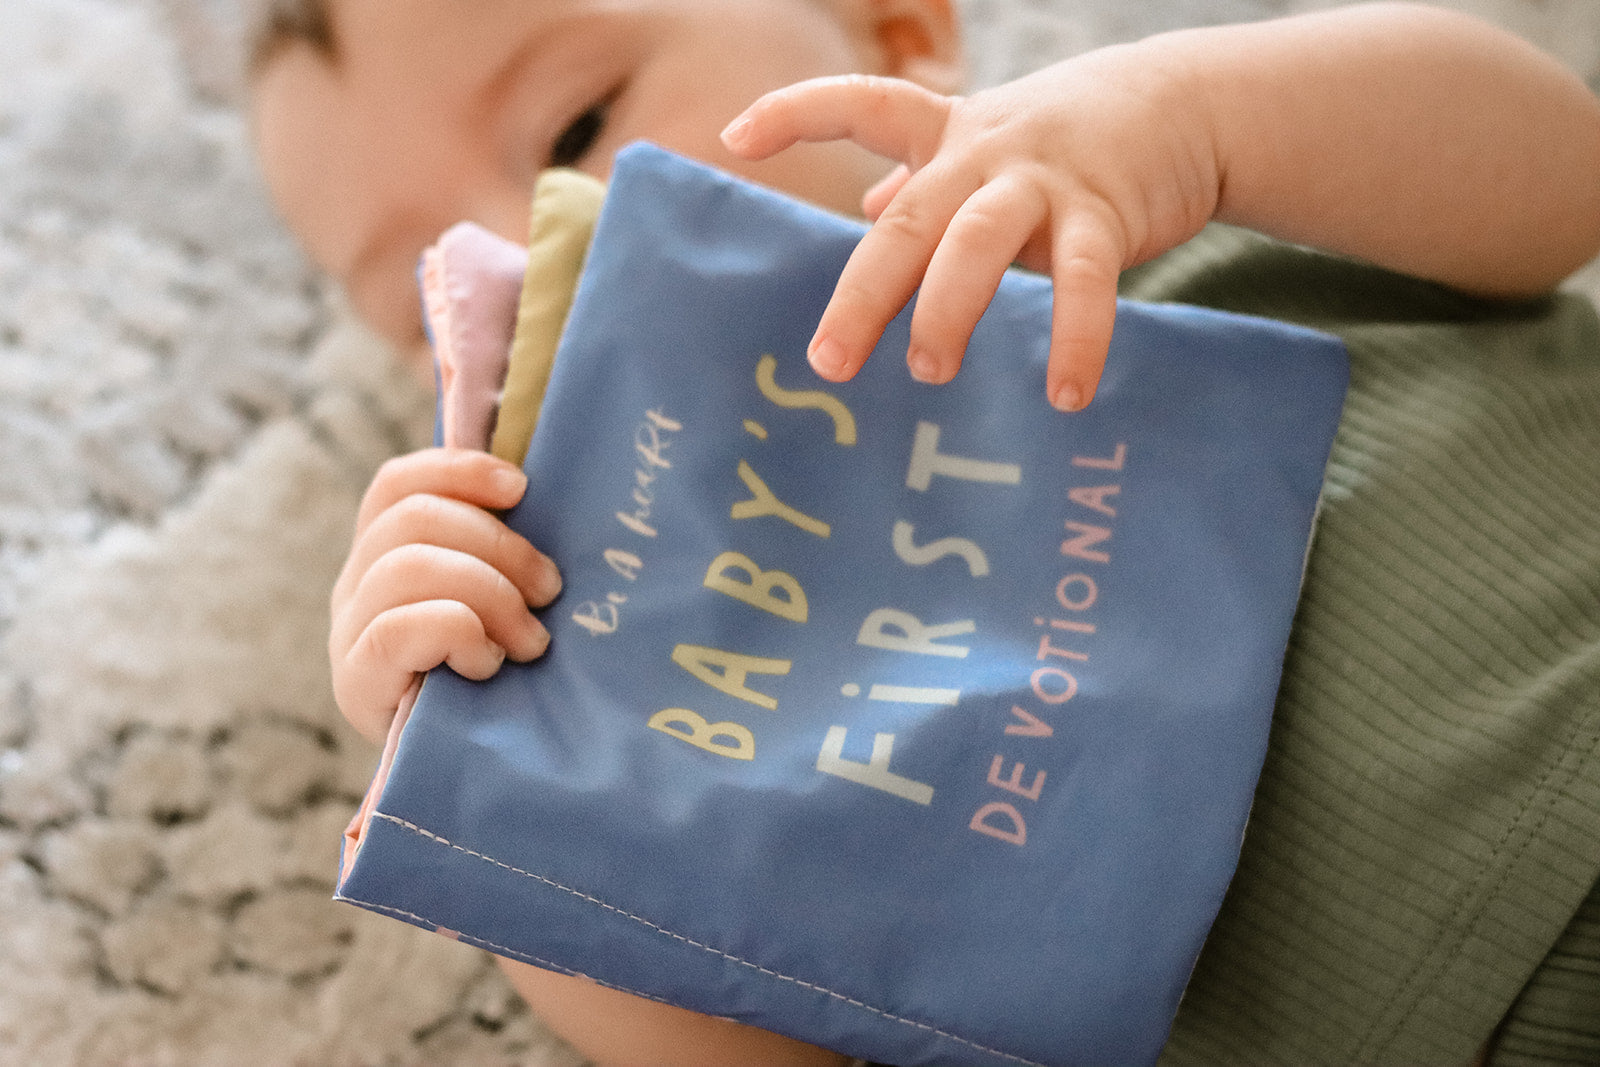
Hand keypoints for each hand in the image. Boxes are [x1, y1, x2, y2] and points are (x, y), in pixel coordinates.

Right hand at [329, 448, 561, 742]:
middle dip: (498, 546)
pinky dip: (458, 633)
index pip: (397, 484)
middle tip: (551, 590)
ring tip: (531, 640)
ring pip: (407, 566)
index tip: (522, 487)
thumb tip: (538, 487)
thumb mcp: (497, 606)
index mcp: (382, 553)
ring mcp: (347, 634)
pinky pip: (397, 628)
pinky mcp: (355, 683)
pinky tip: (488, 664)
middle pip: (412, 519)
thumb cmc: (495, 681)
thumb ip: (498, 555)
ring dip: (489, 594)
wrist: (461, 773)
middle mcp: (354, 587)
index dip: (458, 471)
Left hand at [721, 44, 1220, 409]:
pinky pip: (1085, 279)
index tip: (733, 138)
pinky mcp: (1106, 212)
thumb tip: (865, 208)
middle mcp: (983, 153)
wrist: (1182, 104)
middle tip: (829, 364)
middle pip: (908, 220)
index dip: (795, 115)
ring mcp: (1042, 181)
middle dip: (864, 294)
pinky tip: (1064, 394)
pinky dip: (1074, 338)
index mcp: (944, 134)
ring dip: (949, 309)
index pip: (860, 106)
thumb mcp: (981, 149)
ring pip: (978, 242)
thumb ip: (923, 184)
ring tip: (929, 372)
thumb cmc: (1060, 140)